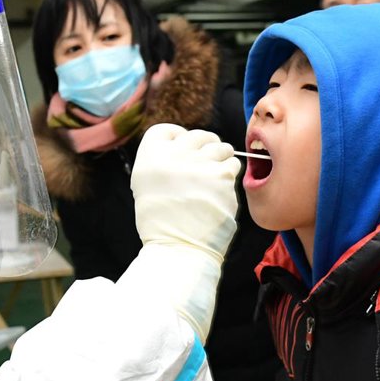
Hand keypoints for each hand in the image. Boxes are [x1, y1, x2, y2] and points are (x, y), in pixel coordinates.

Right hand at [131, 123, 240, 262]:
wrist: (179, 250)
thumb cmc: (163, 224)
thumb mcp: (147, 186)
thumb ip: (162, 162)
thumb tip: (183, 144)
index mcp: (150, 157)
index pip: (168, 130)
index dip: (179, 137)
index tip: (185, 151)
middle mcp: (173, 156)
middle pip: (197, 136)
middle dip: (204, 148)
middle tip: (204, 167)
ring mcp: (199, 164)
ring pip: (220, 147)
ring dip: (220, 159)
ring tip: (214, 180)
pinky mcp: (221, 176)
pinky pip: (232, 164)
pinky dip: (230, 175)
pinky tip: (221, 191)